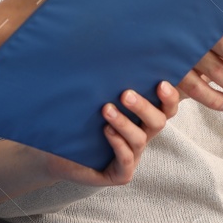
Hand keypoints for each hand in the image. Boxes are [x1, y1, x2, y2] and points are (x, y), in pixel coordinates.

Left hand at [39, 82, 181, 187]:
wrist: (53, 152)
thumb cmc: (76, 120)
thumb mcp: (93, 97)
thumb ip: (106, 81)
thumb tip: (108, 48)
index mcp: (142, 117)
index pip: (167, 106)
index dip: (169, 97)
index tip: (161, 83)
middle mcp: (141, 135)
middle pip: (158, 121)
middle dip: (144, 107)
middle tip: (126, 94)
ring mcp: (132, 156)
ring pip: (140, 139)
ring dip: (125, 123)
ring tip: (106, 109)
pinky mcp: (120, 174)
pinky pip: (126, 160)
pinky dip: (118, 144)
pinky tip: (106, 131)